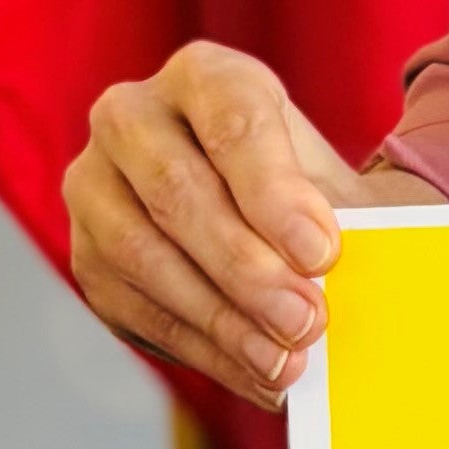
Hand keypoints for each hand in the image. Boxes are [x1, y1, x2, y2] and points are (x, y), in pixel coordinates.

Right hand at [66, 40, 390, 405]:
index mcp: (205, 77)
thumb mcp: (336, 191)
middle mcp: (133, 116)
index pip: (233, 122)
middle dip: (246, 268)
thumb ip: (347, 223)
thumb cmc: (306, 193)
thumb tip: (362, 277)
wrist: (266, 216)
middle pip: (179, 191)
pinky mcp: (86, 252)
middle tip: (305, 321)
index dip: (275, 192)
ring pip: (143, 253)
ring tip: (284, 360)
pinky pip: (134, 305)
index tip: (322, 252)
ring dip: (220, 317)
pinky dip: (202, 347)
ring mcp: (95, 183)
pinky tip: (255, 372)